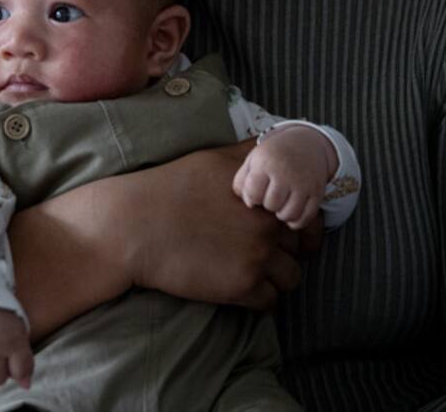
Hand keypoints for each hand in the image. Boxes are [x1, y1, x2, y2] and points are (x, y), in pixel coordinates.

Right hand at [122, 142, 308, 310]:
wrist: (135, 225)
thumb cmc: (171, 187)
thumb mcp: (215, 159)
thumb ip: (250, 156)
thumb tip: (273, 143)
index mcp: (265, 195)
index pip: (310, 217)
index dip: (306, 228)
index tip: (296, 237)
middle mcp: (266, 225)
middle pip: (300, 249)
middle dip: (285, 252)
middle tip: (263, 253)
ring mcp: (256, 257)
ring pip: (291, 279)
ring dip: (277, 278)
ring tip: (253, 272)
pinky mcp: (240, 286)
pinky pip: (270, 302)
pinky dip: (260, 298)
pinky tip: (241, 287)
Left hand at [232, 125, 336, 229]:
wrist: (306, 143)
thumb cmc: (275, 154)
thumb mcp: (254, 159)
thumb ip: (242, 180)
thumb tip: (248, 203)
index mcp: (267, 163)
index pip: (253, 194)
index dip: (251, 197)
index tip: (256, 192)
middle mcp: (286, 173)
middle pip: (271, 205)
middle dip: (268, 204)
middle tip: (271, 195)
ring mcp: (304, 184)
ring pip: (289, 214)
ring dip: (282, 214)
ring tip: (281, 203)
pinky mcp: (317, 193)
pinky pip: (305, 218)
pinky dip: (296, 221)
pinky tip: (291, 211)